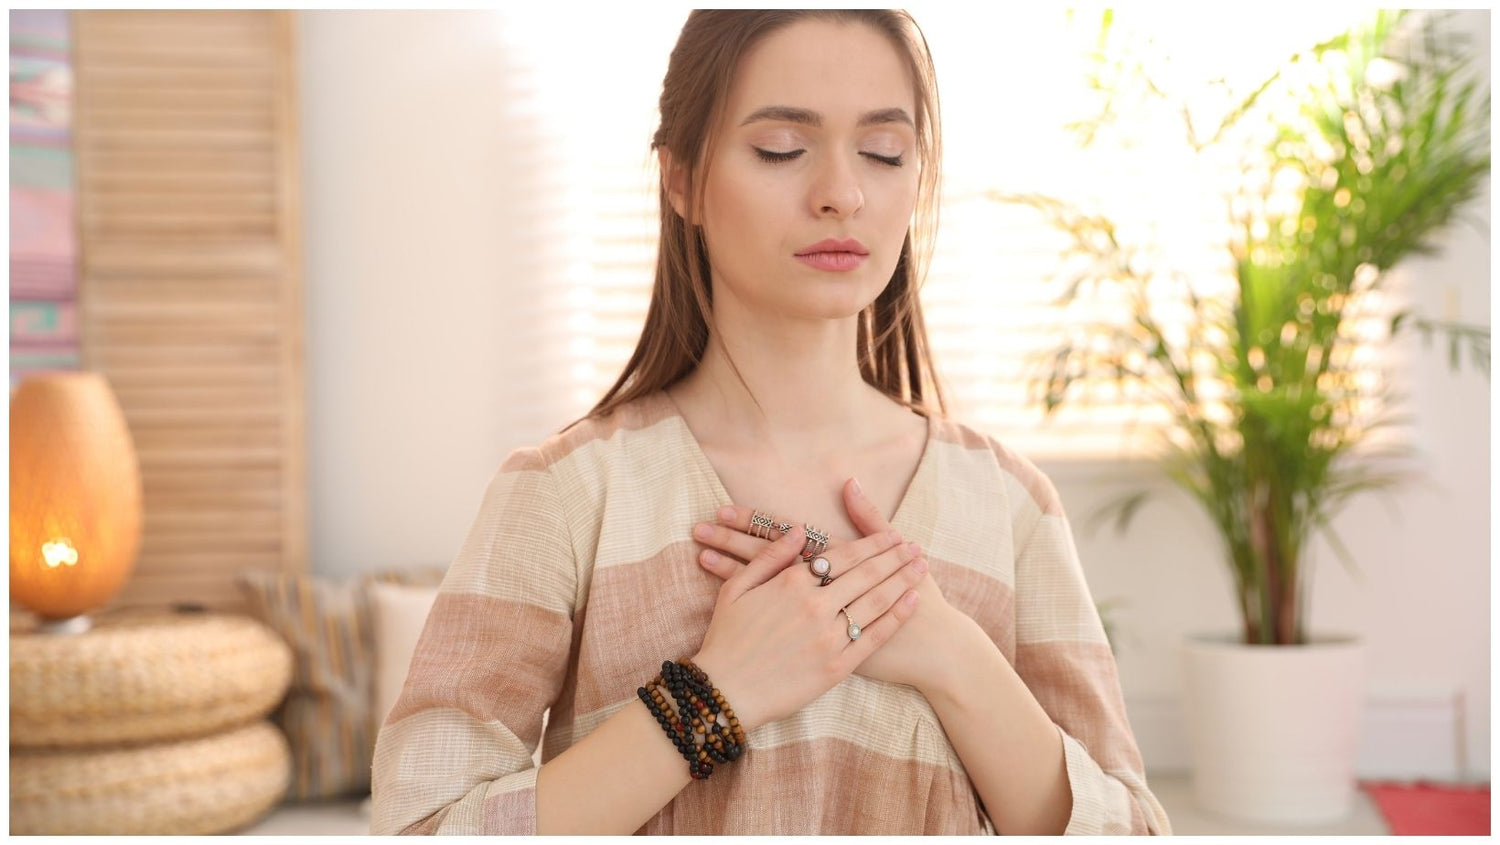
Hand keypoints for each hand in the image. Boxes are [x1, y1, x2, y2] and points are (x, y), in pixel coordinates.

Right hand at [692, 480, 962, 693]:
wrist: (724, 692)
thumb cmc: (726, 639)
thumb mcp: (736, 588)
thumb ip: (770, 557)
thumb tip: (799, 530)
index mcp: (791, 582)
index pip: (843, 555)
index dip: (872, 543)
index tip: (892, 534)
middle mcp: (815, 605)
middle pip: (866, 574)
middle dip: (894, 557)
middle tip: (915, 546)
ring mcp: (828, 636)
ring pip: (875, 601)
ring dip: (902, 581)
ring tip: (921, 567)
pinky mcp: (837, 666)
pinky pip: (873, 636)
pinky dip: (896, 617)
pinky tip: (912, 602)